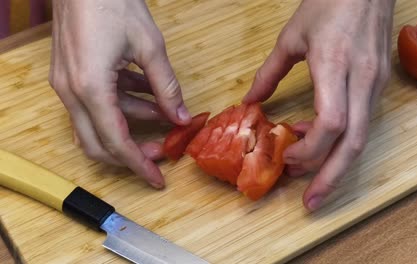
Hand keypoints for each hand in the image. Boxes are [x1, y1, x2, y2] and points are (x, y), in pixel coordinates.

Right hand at [49, 0, 191, 187]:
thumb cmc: (111, 3)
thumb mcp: (150, 47)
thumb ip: (167, 87)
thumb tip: (182, 117)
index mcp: (90, 88)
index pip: (116, 143)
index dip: (139, 165)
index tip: (157, 179)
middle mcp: (72, 92)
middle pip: (98, 144)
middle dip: (132, 153)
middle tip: (162, 148)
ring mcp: (67, 84)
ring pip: (98, 124)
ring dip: (131, 124)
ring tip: (164, 113)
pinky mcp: (71, 75)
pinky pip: (95, 104)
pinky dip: (121, 106)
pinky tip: (146, 94)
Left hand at [243, 0, 394, 210]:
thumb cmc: (329, 3)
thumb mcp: (292, 37)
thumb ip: (269, 74)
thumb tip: (251, 101)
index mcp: (334, 65)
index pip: (331, 123)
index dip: (310, 150)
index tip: (287, 159)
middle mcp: (360, 79)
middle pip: (353, 142)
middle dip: (332, 177)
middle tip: (311, 202)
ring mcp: (375, 83)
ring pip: (362, 137)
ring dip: (337, 163)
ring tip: (310, 175)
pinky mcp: (380, 83)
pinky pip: (363, 122)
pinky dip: (341, 140)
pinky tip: (318, 138)